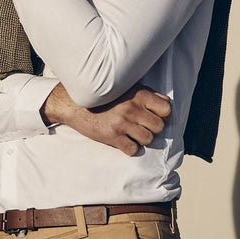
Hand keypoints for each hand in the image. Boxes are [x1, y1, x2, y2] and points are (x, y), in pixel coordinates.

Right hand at [41, 83, 171, 155]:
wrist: (73, 104)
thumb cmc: (100, 97)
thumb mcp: (123, 88)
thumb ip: (145, 95)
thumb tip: (166, 104)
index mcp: (137, 94)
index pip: (166, 109)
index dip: (163, 115)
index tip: (154, 116)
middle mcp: (131, 108)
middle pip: (159, 126)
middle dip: (152, 128)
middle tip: (140, 126)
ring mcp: (122, 123)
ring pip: (148, 139)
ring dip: (141, 139)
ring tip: (131, 133)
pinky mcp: (112, 136)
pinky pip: (133, 149)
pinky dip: (130, 148)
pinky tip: (122, 141)